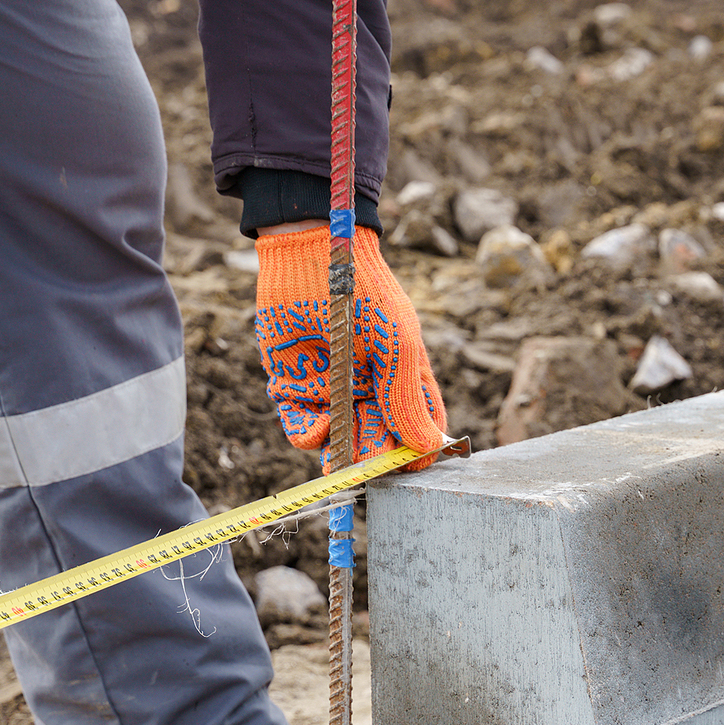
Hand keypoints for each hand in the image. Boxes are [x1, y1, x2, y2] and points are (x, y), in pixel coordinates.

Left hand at [253, 225, 447, 472]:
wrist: (309, 256)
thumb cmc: (366, 295)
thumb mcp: (397, 347)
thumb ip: (408, 400)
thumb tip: (429, 448)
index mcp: (402, 380)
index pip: (416, 430)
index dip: (415, 452)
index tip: (408, 465)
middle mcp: (368, 391)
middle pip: (376, 442)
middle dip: (375, 459)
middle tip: (369, 468)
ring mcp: (331, 392)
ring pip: (339, 443)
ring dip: (342, 455)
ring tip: (341, 462)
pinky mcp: (295, 388)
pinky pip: (303, 429)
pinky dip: (310, 434)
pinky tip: (321, 426)